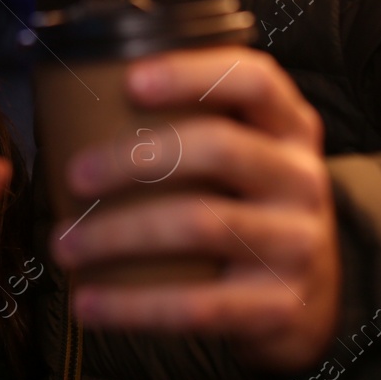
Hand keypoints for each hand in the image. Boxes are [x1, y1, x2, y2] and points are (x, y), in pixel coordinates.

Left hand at [48, 46, 339, 373]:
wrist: (315, 297)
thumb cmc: (249, 206)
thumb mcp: (248, 153)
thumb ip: (193, 123)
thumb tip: (76, 105)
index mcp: (290, 127)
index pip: (254, 79)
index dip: (192, 73)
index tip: (130, 81)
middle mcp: (302, 178)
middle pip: (219, 147)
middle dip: (133, 158)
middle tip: (73, 175)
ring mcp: (298, 243)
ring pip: (200, 224)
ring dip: (117, 234)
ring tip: (64, 245)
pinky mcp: (280, 306)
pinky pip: (198, 305)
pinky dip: (133, 306)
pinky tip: (89, 304)